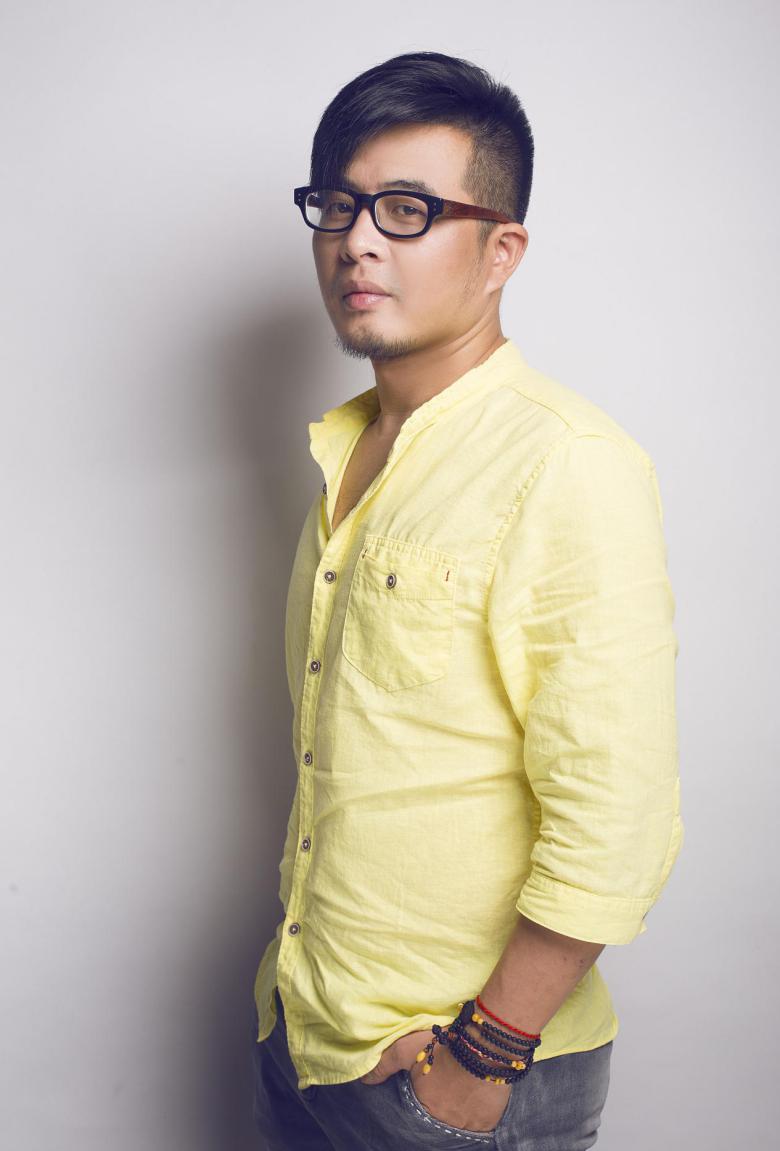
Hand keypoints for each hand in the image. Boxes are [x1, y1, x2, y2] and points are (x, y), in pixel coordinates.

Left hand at [360, 1028, 511, 1133]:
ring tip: (461, 1088)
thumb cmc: (444, 1046)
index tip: (430, 1087)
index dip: (423, 1098)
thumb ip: (385, 1064)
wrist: (485, 1043)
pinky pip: (480, 1124)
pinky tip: (475, 1095)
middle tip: (446, 1086)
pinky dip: (477, 1112)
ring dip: (458, 1108)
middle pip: (439, 1117)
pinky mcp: (488, 1122)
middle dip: (440, 1103)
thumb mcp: (407, 1049)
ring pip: (459, 1121)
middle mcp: (445, 1122)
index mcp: (424, 1108)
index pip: (418, 1113)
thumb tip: (364, 1079)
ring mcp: (468, 1125)